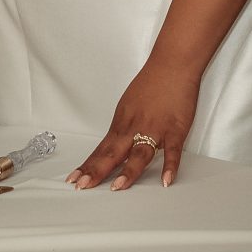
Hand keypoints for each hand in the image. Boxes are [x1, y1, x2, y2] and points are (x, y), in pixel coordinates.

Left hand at [69, 57, 196, 190]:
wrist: (172, 64)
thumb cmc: (151, 83)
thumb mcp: (129, 105)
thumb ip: (124, 127)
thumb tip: (115, 145)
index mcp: (122, 122)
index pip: (102, 149)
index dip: (89, 165)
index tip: (75, 179)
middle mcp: (134, 127)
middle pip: (113, 153)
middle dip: (97, 171)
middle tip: (83, 186)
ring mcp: (155, 129)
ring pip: (140, 154)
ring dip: (128, 171)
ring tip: (117, 187)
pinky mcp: (176, 130)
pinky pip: (173, 151)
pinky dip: (170, 166)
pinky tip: (166, 181)